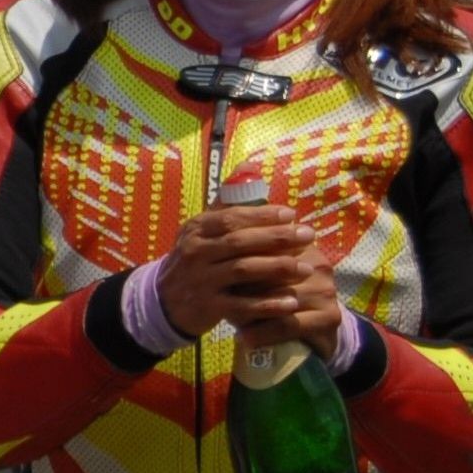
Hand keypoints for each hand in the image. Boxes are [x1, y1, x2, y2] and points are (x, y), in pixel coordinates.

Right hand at [159, 202, 342, 346]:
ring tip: (307, 269)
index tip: (292, 215)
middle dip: (278, 238)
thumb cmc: (194, 261)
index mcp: (196, 230)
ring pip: (243, 270)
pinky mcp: (207, 307)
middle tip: (309, 236)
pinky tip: (291, 302)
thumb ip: (226, 203)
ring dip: (278, 268)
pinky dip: (268, 304)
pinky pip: (242, 305)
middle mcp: (195, 253)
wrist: (164, 302)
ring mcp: (200, 280)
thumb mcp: (200, 231)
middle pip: (240, 242)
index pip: (231, 218)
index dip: (263, 216)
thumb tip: (249, 166)